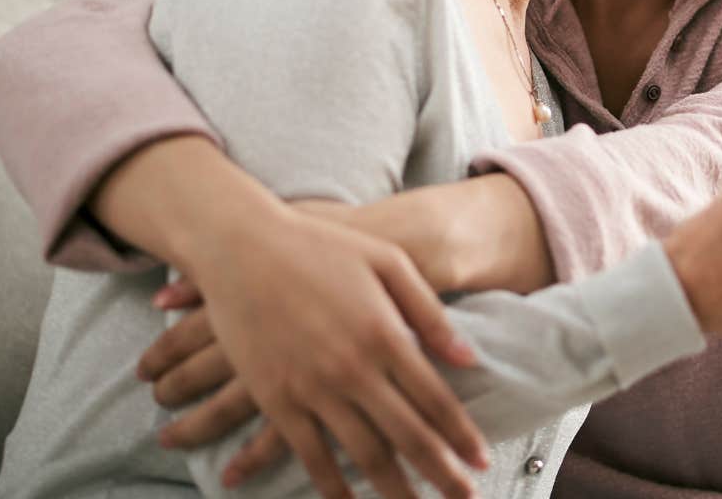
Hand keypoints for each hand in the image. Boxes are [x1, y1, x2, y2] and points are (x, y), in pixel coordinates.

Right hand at [166, 201, 488, 498]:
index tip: (480, 462)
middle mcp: (353, 368)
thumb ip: (430, 313)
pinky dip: (332, 486)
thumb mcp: (387, 263)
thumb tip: (468, 359)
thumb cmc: (320, 247)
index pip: (436, 400)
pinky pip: (309, 455)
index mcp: (385, 334)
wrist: (241, 247)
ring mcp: (312, 388)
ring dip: (394, 491)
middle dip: (441, 475)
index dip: (461, 436)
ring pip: (363, 455)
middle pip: (408, 437)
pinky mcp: (276, 399)